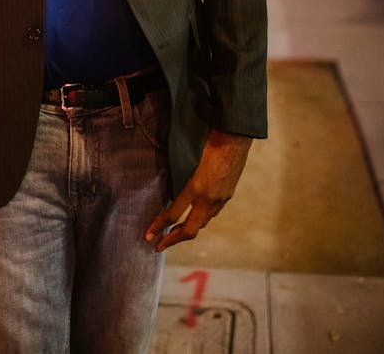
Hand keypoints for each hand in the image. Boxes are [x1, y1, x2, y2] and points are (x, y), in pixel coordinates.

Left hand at [144, 130, 251, 251]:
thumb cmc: (208, 142)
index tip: (148, 235)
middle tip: (158, 246)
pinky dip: (201, 218)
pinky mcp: (228, 196)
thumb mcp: (189, 158)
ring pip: (203, 223)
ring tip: (175, 232)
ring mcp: (220, 199)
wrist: (234, 138)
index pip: (173, 213)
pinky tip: (196, 216)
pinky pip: (213, 213)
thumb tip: (166, 187)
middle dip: (172, 240)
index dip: (158, 226)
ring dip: (188, 230)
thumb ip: (179, 175)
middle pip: (189, 230)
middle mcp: (208, 198)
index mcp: (196, 187)